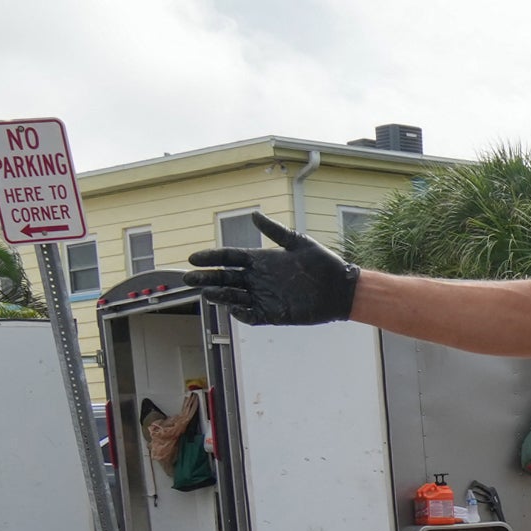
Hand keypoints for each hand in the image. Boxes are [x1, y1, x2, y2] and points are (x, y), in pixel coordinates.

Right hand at [184, 216, 358, 324]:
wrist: (341, 289)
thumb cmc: (322, 263)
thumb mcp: (298, 242)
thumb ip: (275, 230)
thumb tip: (253, 214)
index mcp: (260, 260)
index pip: (229, 258)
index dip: (210, 258)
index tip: (193, 258)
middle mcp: (258, 278)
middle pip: (225, 277)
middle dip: (206, 278)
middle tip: (189, 278)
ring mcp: (264, 297)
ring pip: (234, 296)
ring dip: (219, 295)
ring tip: (205, 292)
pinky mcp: (274, 314)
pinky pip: (252, 315)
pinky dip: (241, 313)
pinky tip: (233, 308)